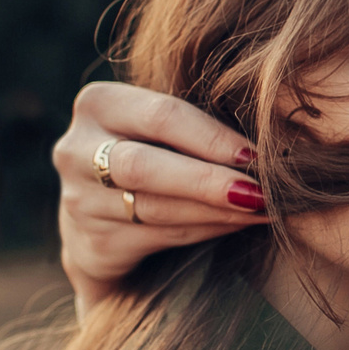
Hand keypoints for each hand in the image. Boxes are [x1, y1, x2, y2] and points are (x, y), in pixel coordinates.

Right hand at [54, 82, 267, 314]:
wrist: (101, 222)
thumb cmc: (153, 158)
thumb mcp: (163, 131)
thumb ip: (198, 128)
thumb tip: (272, 141)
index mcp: (99, 104)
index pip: (161, 116)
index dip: (213, 138)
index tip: (258, 155)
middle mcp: (76, 149)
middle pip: (145, 165)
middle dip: (209, 180)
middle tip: (260, 192)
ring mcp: (77, 200)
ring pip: (154, 207)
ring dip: (214, 211)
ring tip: (260, 210)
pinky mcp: (91, 245)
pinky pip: (158, 237)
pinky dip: (204, 231)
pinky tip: (235, 225)